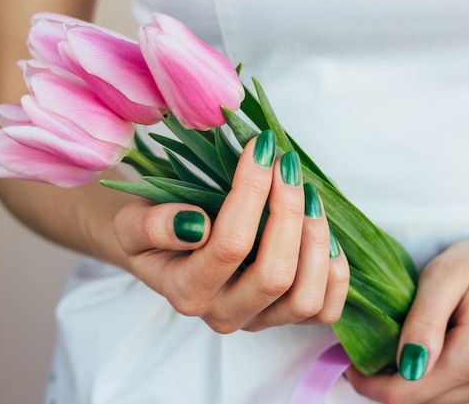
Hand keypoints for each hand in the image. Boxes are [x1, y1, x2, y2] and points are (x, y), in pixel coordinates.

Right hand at [113, 132, 349, 332]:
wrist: (167, 254)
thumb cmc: (153, 233)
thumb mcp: (133, 224)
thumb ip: (152, 226)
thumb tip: (196, 225)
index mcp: (187, 292)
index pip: (229, 244)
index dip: (251, 192)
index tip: (260, 148)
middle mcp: (226, 315)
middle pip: (275, 275)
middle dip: (289, 210)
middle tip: (287, 165)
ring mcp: (261, 320)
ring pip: (306, 297)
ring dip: (316, 239)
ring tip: (308, 195)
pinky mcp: (287, 319)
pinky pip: (326, 310)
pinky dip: (335, 271)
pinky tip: (320, 230)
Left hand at [346, 208, 468, 402]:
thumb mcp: (445, 275)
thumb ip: (423, 321)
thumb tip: (405, 365)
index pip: (407, 394)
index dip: (371, 386)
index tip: (354, 369)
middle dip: (394, 385)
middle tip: (379, 357)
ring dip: (422, 387)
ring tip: (416, 352)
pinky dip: (447, 388)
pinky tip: (445, 359)